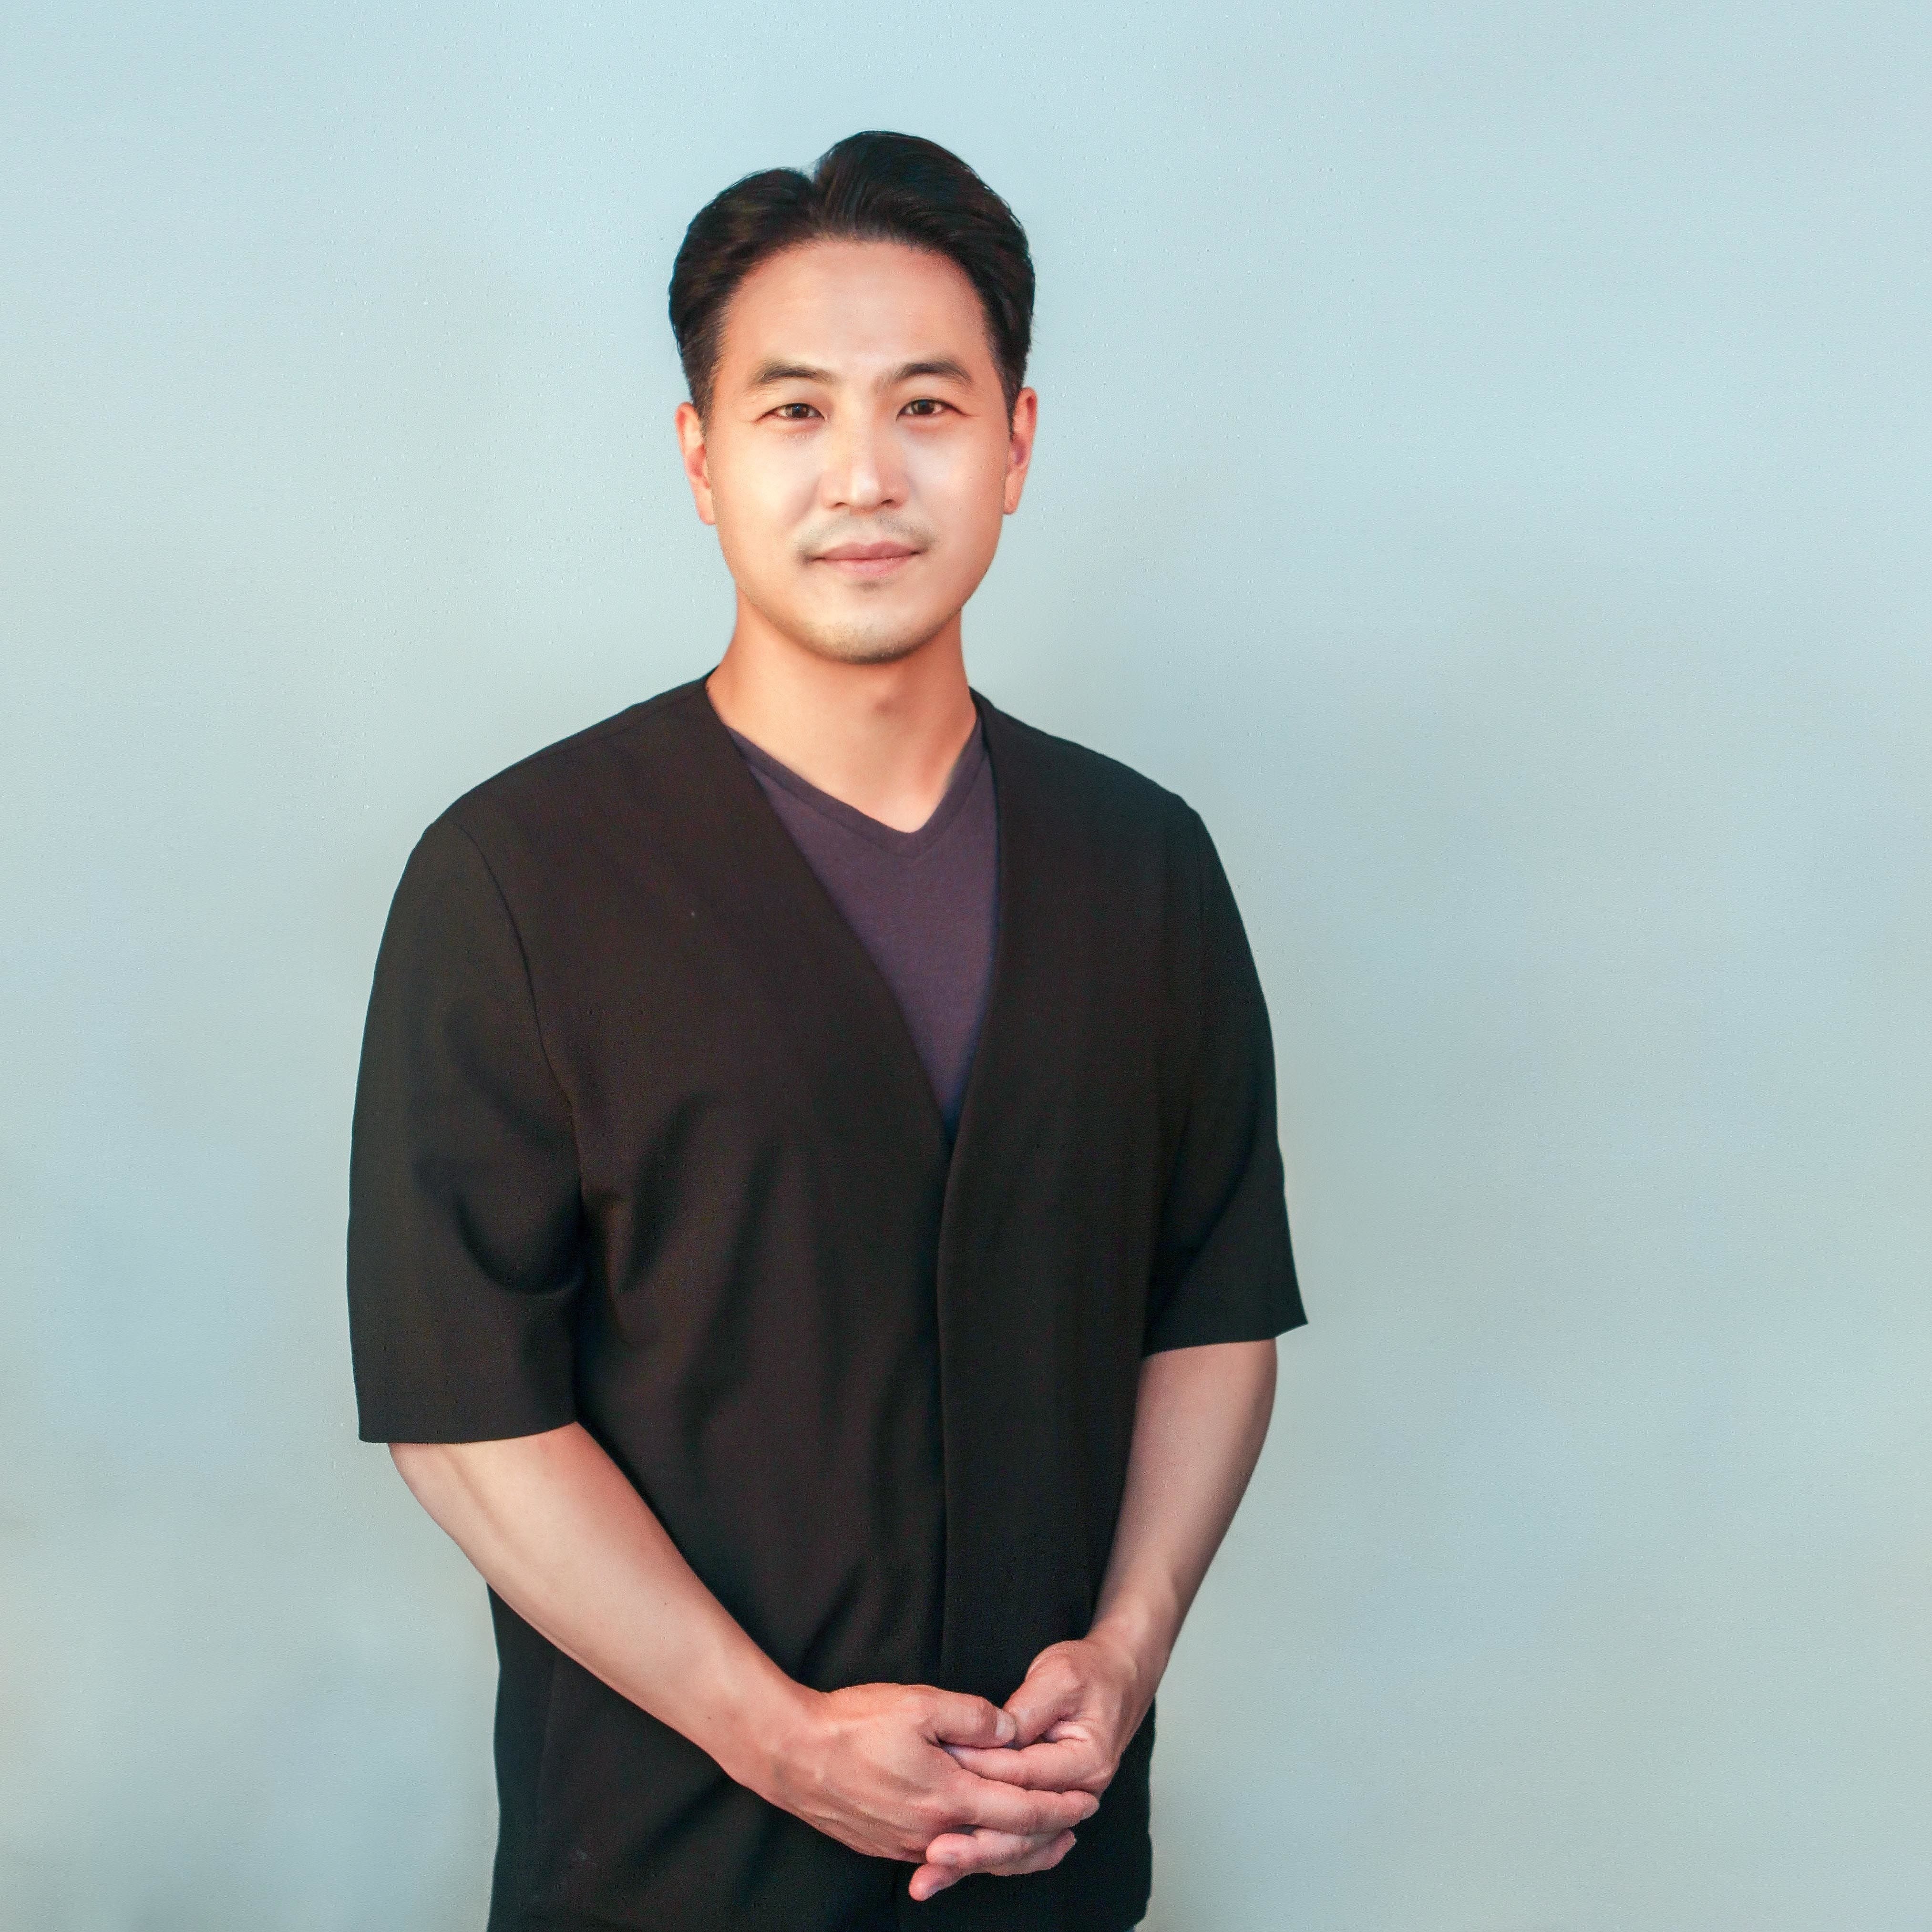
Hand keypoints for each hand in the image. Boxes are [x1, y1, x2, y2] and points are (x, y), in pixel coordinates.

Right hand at [748, 1682, 1098, 1881]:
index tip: (1087, 1799)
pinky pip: (943, 1854)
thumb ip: (974, 1717)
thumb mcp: (921, 1703)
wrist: (791, 1753)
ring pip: (975, 1854)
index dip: (1059, 1806)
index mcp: (949, 1796)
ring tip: (1044, 1843)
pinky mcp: (884, 1844)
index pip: (1021, 1810)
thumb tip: (1011, 1730)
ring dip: (1014, 1849)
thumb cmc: (852, 1724)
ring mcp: (906, 1842)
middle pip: (1005, 1845)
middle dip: (1047, 1836)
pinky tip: (979, 1839)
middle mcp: (932, 1831)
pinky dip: (974, 1851)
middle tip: (1078, 1827)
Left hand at [910, 1633, 1149, 1899]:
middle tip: (932, 1851)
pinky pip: (1018, 1840)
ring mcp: (1066, 1806)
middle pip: (1022, 1826)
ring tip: (932, 1875)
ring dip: (974, 1859)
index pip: (1023, 1773)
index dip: (980, 1769)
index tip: (940, 1767)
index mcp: (1087, 1761)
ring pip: (1018, 1844)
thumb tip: (994, 1737)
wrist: (1118, 1679)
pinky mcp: (1050, 1806)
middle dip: (974, 1841)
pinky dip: (985, 1855)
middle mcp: (1081, 1794)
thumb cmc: (1088, 1673)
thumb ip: (1027, 1708)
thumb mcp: (1058, 1677)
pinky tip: (951, 1872)